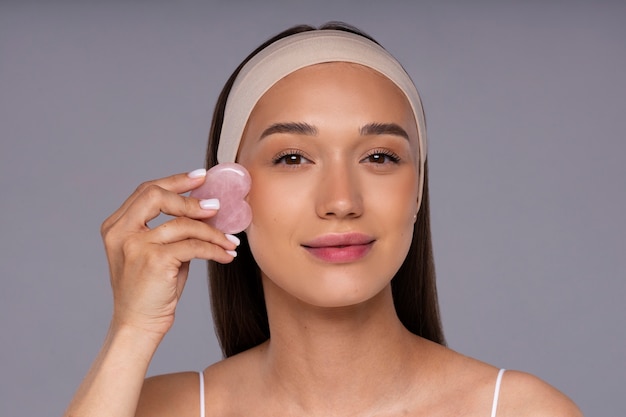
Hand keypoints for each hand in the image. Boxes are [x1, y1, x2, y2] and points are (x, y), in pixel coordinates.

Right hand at [100, 169, 238, 339]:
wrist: (138, 326)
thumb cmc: (151, 290)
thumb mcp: (157, 253)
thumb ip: (172, 230)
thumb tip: (206, 208)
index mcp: (116, 226)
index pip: (145, 191)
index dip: (175, 181)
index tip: (201, 178)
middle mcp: (120, 232)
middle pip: (157, 195)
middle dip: (190, 199)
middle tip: (217, 207)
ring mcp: (135, 246)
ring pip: (182, 224)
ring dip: (213, 231)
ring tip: (230, 240)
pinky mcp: (154, 261)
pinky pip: (193, 246)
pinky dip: (214, 249)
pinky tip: (227, 255)